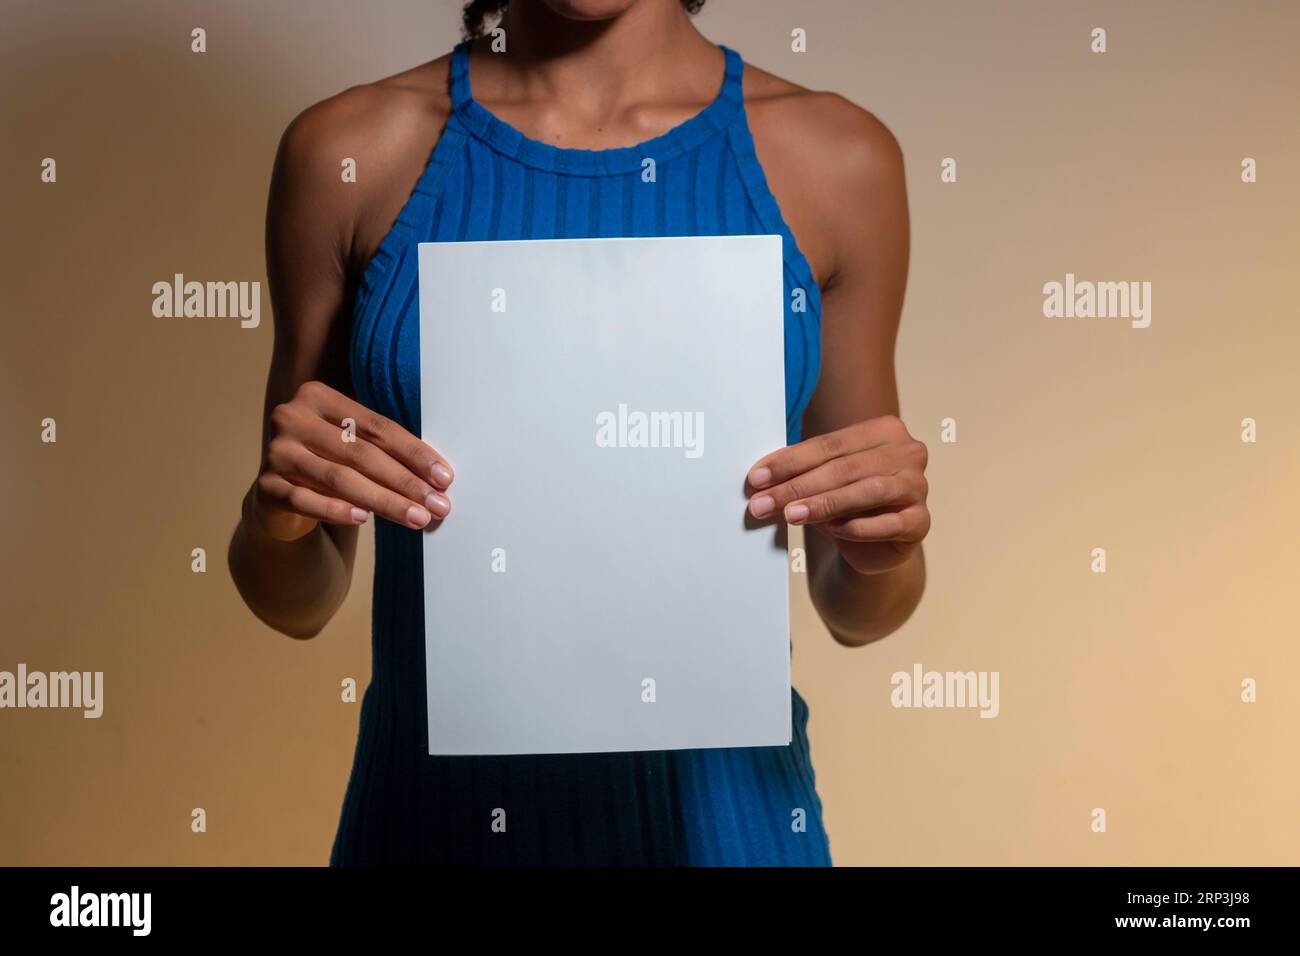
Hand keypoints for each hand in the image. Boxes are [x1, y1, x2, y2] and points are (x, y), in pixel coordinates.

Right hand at [249, 380, 452, 540]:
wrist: (277, 495)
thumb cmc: (328, 462)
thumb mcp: (351, 444)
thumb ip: (383, 449)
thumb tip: (438, 477)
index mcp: (318, 397)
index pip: (377, 427)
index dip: (414, 453)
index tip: (445, 477)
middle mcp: (292, 418)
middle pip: (362, 453)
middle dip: (406, 482)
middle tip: (438, 504)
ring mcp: (276, 452)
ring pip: (339, 478)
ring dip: (384, 501)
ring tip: (417, 517)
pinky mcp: (266, 487)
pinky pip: (305, 500)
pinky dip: (335, 510)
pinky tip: (362, 519)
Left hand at [746, 415, 929, 574]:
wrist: (875, 545)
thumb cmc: (846, 503)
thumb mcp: (822, 481)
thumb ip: (800, 474)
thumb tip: (758, 480)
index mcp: (883, 431)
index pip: (829, 445)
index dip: (789, 462)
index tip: (756, 478)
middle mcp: (907, 453)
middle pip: (844, 467)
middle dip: (798, 486)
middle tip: (764, 502)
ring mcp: (917, 486)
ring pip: (867, 491)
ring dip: (824, 504)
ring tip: (791, 515)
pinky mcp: (921, 521)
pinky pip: (889, 523)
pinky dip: (858, 527)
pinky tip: (834, 531)